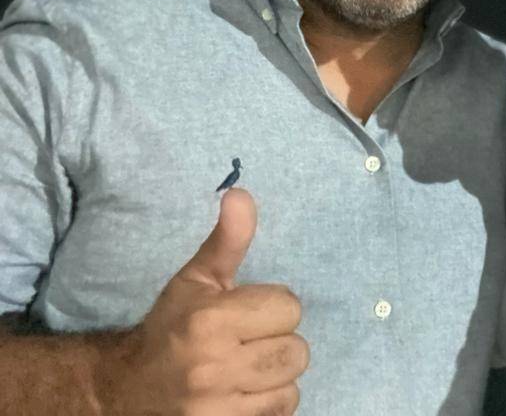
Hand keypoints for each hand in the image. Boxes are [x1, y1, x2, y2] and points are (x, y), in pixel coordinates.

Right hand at [99, 189, 307, 415]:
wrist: (126, 389)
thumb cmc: (171, 327)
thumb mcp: (196, 279)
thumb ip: (227, 240)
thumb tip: (241, 193)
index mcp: (210, 320)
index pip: (289, 307)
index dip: (273, 307)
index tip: (248, 311)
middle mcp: (214, 365)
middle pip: (297, 350)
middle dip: (278, 341)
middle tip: (250, 341)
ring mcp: (218, 406)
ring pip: (291, 385)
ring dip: (277, 376)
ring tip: (248, 367)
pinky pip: (280, 412)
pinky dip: (270, 402)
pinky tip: (245, 392)